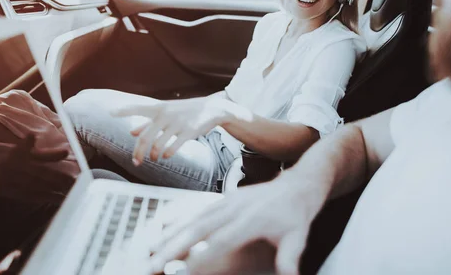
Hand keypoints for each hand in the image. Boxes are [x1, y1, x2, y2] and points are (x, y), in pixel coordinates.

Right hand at [0, 135, 73, 203]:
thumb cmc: (11, 162)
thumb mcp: (19, 151)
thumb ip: (29, 145)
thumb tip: (32, 135)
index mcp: (22, 157)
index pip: (39, 155)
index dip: (52, 154)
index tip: (66, 152)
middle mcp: (21, 169)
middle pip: (42, 173)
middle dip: (58, 176)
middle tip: (74, 179)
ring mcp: (19, 183)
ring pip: (40, 186)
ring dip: (56, 188)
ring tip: (72, 190)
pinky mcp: (19, 194)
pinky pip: (35, 196)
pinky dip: (49, 198)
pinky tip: (61, 199)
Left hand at [111, 98, 230, 164]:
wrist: (212, 109)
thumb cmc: (185, 111)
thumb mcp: (167, 113)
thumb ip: (148, 123)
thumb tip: (131, 132)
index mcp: (159, 109)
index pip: (138, 108)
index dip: (124, 110)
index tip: (110, 112)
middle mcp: (166, 115)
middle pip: (145, 137)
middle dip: (138, 152)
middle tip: (136, 162)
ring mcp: (177, 123)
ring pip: (158, 145)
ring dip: (154, 156)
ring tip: (154, 159)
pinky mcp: (188, 132)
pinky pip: (173, 147)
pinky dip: (167, 154)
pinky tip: (166, 156)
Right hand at [149, 172, 328, 274]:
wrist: (297, 184)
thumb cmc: (296, 214)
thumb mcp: (297, 238)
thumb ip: (289, 259)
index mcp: (252, 219)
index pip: (222, 240)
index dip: (202, 256)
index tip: (184, 271)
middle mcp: (235, 207)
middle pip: (199, 228)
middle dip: (174, 247)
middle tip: (154, 263)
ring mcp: (228, 200)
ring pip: (194, 218)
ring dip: (171, 234)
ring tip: (152, 250)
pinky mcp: (224, 198)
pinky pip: (198, 210)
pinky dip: (179, 221)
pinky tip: (164, 230)